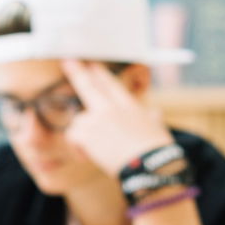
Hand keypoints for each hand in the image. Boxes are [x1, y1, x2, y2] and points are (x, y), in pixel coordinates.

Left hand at [60, 60, 173, 177]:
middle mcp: (112, 109)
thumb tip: (156, 113)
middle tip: (67, 61)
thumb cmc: (156, 149)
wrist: (149, 163)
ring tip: (92, 150)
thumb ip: (153, 118)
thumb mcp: (158, 128)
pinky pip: (72, 136)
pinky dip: (77, 148)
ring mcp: (98, 120)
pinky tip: (86, 156)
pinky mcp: (88, 134)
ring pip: (78, 120)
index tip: (92, 65)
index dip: (101, 74)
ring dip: (81, 135)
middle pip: (89, 86)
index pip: (112, 85)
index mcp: (129, 106)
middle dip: (77, 72)